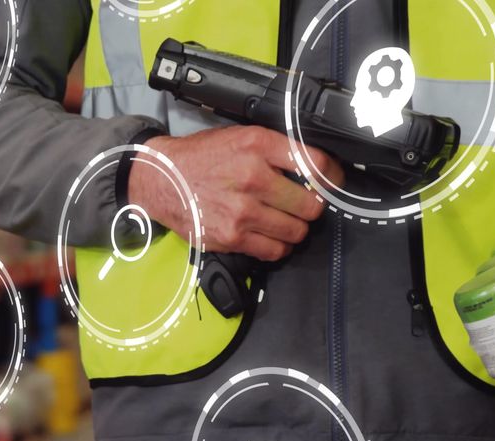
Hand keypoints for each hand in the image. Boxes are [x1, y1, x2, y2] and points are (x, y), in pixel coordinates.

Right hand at [128, 126, 343, 261]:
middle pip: (311, 204)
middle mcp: (253, 177)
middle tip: (302, 205)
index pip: (315, 164)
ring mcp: (243, 211)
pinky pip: (275, 250)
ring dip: (295, 228)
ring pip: (296, 231)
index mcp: (258, 145)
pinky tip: (270, 235)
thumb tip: (315, 167)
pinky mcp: (232, 237)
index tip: (333, 183)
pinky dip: (278, 246)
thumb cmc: (202, 158)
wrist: (161, 180)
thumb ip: (276, 149)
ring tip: (284, 221)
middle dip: (311, 207)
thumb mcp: (240, 137)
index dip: (332, 177)